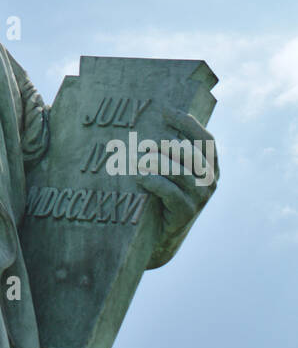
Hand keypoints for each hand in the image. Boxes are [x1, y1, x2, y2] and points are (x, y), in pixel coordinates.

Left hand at [138, 108, 218, 267]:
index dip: (188, 123)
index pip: (206, 139)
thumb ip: (169, 150)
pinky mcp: (186, 213)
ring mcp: (200, 198)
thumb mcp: (170, 170)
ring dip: (155, 162)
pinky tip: (138, 176)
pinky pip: (170, 192)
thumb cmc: (161, 196)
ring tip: (137, 159)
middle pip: (193, 154)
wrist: (159, 237)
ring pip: (180, 171)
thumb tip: (153, 119)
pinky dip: (152, 180)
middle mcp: (210, 181)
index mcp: (210, 166)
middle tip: (146, 143)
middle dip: (168, 144)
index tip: (166, 110)